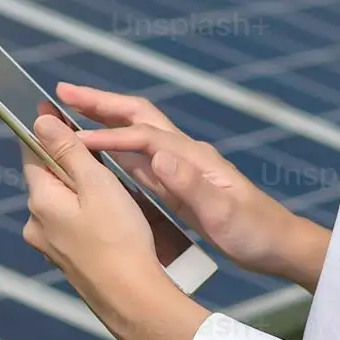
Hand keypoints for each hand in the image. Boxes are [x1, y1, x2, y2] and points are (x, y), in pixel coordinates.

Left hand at [19, 109, 208, 339]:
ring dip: (80, 191)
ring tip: (113, 188)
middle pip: (48, 177)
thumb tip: (40, 121)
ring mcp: (49, 246)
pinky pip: (71, 225)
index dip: (45, 129)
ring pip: (62, 203)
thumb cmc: (119, 239)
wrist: (132, 299)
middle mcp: (36, 223)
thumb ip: (69, 151)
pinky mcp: (66, 261)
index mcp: (40, 199)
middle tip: (99, 151)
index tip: (54, 108)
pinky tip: (112, 219)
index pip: (33, 151)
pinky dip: (87, 215)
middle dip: (69, 162)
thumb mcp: (97, 185)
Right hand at [51, 82, 331, 290]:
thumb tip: (160, 156)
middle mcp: (186, 154)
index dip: (106, 135)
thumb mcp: (224, 214)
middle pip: (138, 117)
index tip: (72, 138)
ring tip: (69, 116)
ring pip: (135, 134)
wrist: (278, 244)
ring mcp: (182, 167)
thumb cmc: (255, 232)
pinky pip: (139, 159)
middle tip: (61, 95)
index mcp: (194, 158)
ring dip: (103, 121)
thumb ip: (192, 185)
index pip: (143, 137)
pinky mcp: (179, 184)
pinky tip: (96, 154)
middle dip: (100, 104)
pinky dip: (114, 149)